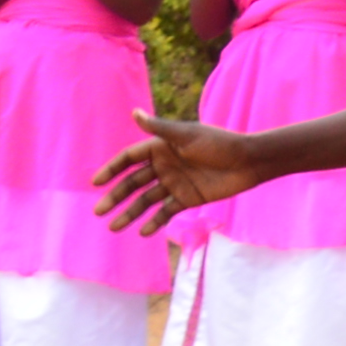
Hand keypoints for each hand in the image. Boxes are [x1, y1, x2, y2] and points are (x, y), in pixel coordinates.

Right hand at [95, 115, 260, 229]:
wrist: (249, 162)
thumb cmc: (219, 143)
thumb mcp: (187, 135)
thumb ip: (159, 128)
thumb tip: (134, 112)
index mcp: (160, 148)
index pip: (128, 160)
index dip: (111, 170)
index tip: (96, 182)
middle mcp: (163, 166)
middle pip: (132, 184)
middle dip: (115, 197)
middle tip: (98, 211)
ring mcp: (174, 183)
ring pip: (146, 201)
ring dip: (130, 214)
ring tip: (113, 227)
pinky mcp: (187, 199)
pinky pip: (166, 212)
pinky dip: (155, 222)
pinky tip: (143, 232)